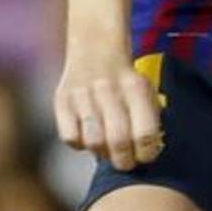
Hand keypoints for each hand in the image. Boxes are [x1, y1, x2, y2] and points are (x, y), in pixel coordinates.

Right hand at [53, 45, 166, 171]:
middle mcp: (108, 90)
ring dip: (102, 153)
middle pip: (118, 142)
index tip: (146, 156)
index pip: (145, 134)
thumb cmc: (126, 81)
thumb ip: (150, 121)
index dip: (148, 153)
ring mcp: (82, 95)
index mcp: (135, 88)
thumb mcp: (146, 91)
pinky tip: (88, 135)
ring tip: (108, 149)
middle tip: (126, 162)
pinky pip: (70, 138)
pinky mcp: (62, 101)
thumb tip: (147, 154)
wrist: (95, 48)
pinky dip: (80, 144)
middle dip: (125, 161)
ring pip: (93, 142)